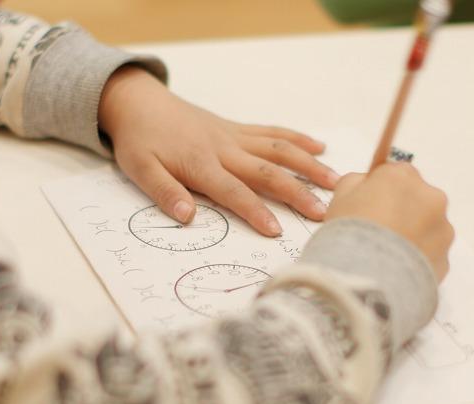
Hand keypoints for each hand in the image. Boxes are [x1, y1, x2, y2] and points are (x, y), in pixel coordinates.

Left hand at [97, 66, 339, 236]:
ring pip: (278, 149)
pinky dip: (297, 139)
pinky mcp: (237, 129)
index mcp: (201, 164)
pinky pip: (272, 132)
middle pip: (267, 172)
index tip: (276, 231)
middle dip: (296, 192)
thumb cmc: (139, 140)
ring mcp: (234, 137)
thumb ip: (164, 192)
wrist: (139, 103)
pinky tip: (319, 147)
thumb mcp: (140, 169)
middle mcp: (225, 149)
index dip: (255, 212)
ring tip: (334, 181)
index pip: (234, 192)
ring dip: (308, 165)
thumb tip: (186, 216)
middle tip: (322, 212)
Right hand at [325, 164, 453, 279]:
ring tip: (387, 255)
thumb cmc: (350, 235)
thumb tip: (364, 184)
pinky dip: (418, 258)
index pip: (396, 173)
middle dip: (402, 211)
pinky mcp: (445, 257)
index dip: (381, 191)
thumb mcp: (340, 198)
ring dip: (413, 235)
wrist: (366, 280)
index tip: (369, 207)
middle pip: (417, 198)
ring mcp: (442, 228)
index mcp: (402, 177)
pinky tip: (397, 269)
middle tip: (378, 232)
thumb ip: (355, 183)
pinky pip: (431, 253)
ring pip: (428, 226)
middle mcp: (429, 197)